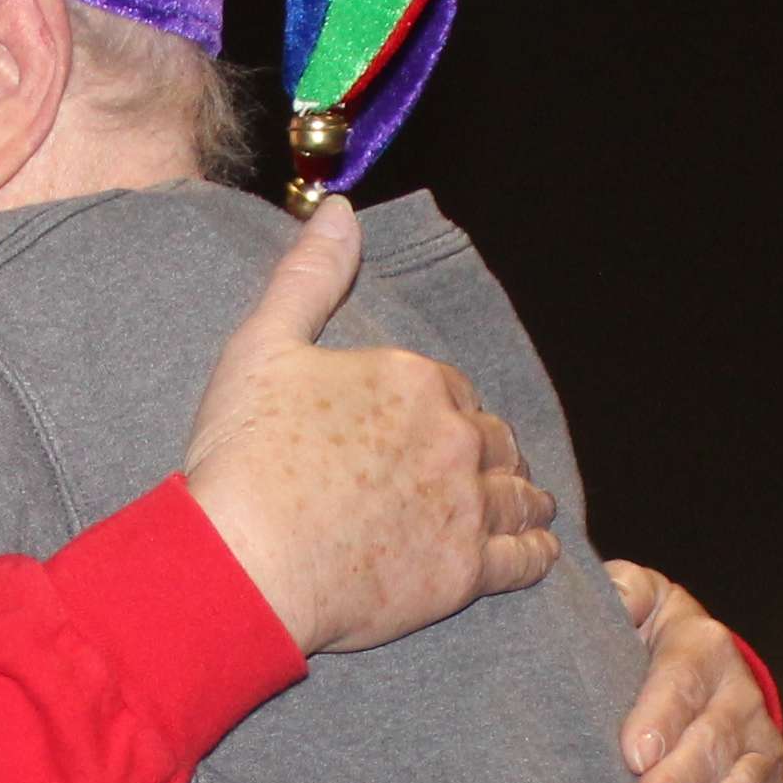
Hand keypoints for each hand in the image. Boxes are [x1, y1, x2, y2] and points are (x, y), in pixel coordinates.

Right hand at [178, 199, 557, 656]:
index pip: (453, 387)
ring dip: (524, 497)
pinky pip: (526, 559)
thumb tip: (341, 210)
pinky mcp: (467, 572)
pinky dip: (536, 552)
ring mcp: (466, 506)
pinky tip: (537, 551)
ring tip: (527, 506)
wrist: (246, 562)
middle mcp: (453, 436)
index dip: (445, 405)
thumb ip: (309, 276)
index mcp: (412, 378)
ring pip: (518, 496)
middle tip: (480, 468)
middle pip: (492, 439)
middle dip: (488, 450)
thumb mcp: (263, 346)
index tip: (433, 423)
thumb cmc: (246, 457)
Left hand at [600, 563, 782, 782]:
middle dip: (685, 781)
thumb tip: (609, 593)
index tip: (633, 752)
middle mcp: (741, 702)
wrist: (685, 661)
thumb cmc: (637, 634)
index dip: (662, 716)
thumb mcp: (629, 598)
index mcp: (701, 647)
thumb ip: (619, 591)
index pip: (684, 680)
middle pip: (717, 744)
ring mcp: (760, 757)